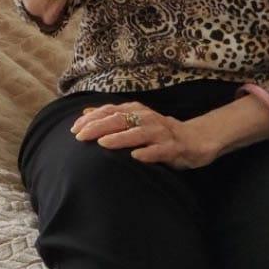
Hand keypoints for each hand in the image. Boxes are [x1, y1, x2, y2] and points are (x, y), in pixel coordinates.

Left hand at [70, 102, 218, 168]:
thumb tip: (85, 113)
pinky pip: (160, 150)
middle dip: (98, 127)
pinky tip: (136, 157)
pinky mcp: (174, 147)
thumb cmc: (158, 132)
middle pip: (120, 120)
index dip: (91, 119)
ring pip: (138, 133)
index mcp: (136, 111)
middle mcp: (147, 118)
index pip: (109, 112)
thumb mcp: (135, 120)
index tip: (74, 129)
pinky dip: (148, 153)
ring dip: (120, 138)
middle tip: (80, 136)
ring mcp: (161, 132)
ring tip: (103, 143)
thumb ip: (112, 116)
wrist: (194, 138)